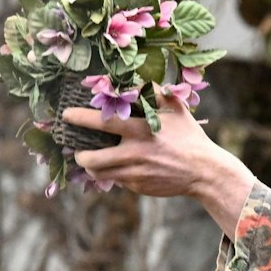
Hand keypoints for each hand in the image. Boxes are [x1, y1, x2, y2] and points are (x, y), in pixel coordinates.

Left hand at [64, 92, 255, 231]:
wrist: (204, 171)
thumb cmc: (189, 136)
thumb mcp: (176, 109)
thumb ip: (154, 93)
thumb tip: (133, 83)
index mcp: (141, 130)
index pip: (102, 122)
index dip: (80, 118)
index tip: (66, 115)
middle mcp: (135, 154)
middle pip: (93, 159)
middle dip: (80, 155)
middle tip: (78, 150)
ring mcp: (135, 174)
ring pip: (100, 174)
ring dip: (91, 167)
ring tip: (90, 159)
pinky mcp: (138, 187)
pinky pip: (117, 181)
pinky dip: (113, 173)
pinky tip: (117, 167)